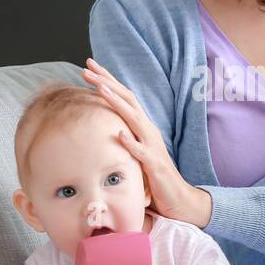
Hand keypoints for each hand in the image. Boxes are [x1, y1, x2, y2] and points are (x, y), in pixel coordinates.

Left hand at [81, 57, 209, 225]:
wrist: (178, 198)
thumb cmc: (153, 176)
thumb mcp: (135, 151)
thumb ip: (123, 137)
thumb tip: (102, 126)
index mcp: (142, 126)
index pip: (124, 97)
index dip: (107, 80)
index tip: (89, 66)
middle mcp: (148, 130)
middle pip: (127, 99)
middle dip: (107, 82)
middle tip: (86, 68)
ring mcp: (152, 146)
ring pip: (134, 119)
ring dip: (116, 102)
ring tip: (100, 88)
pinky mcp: (155, 165)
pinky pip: (142, 152)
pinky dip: (131, 142)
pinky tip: (120, 133)